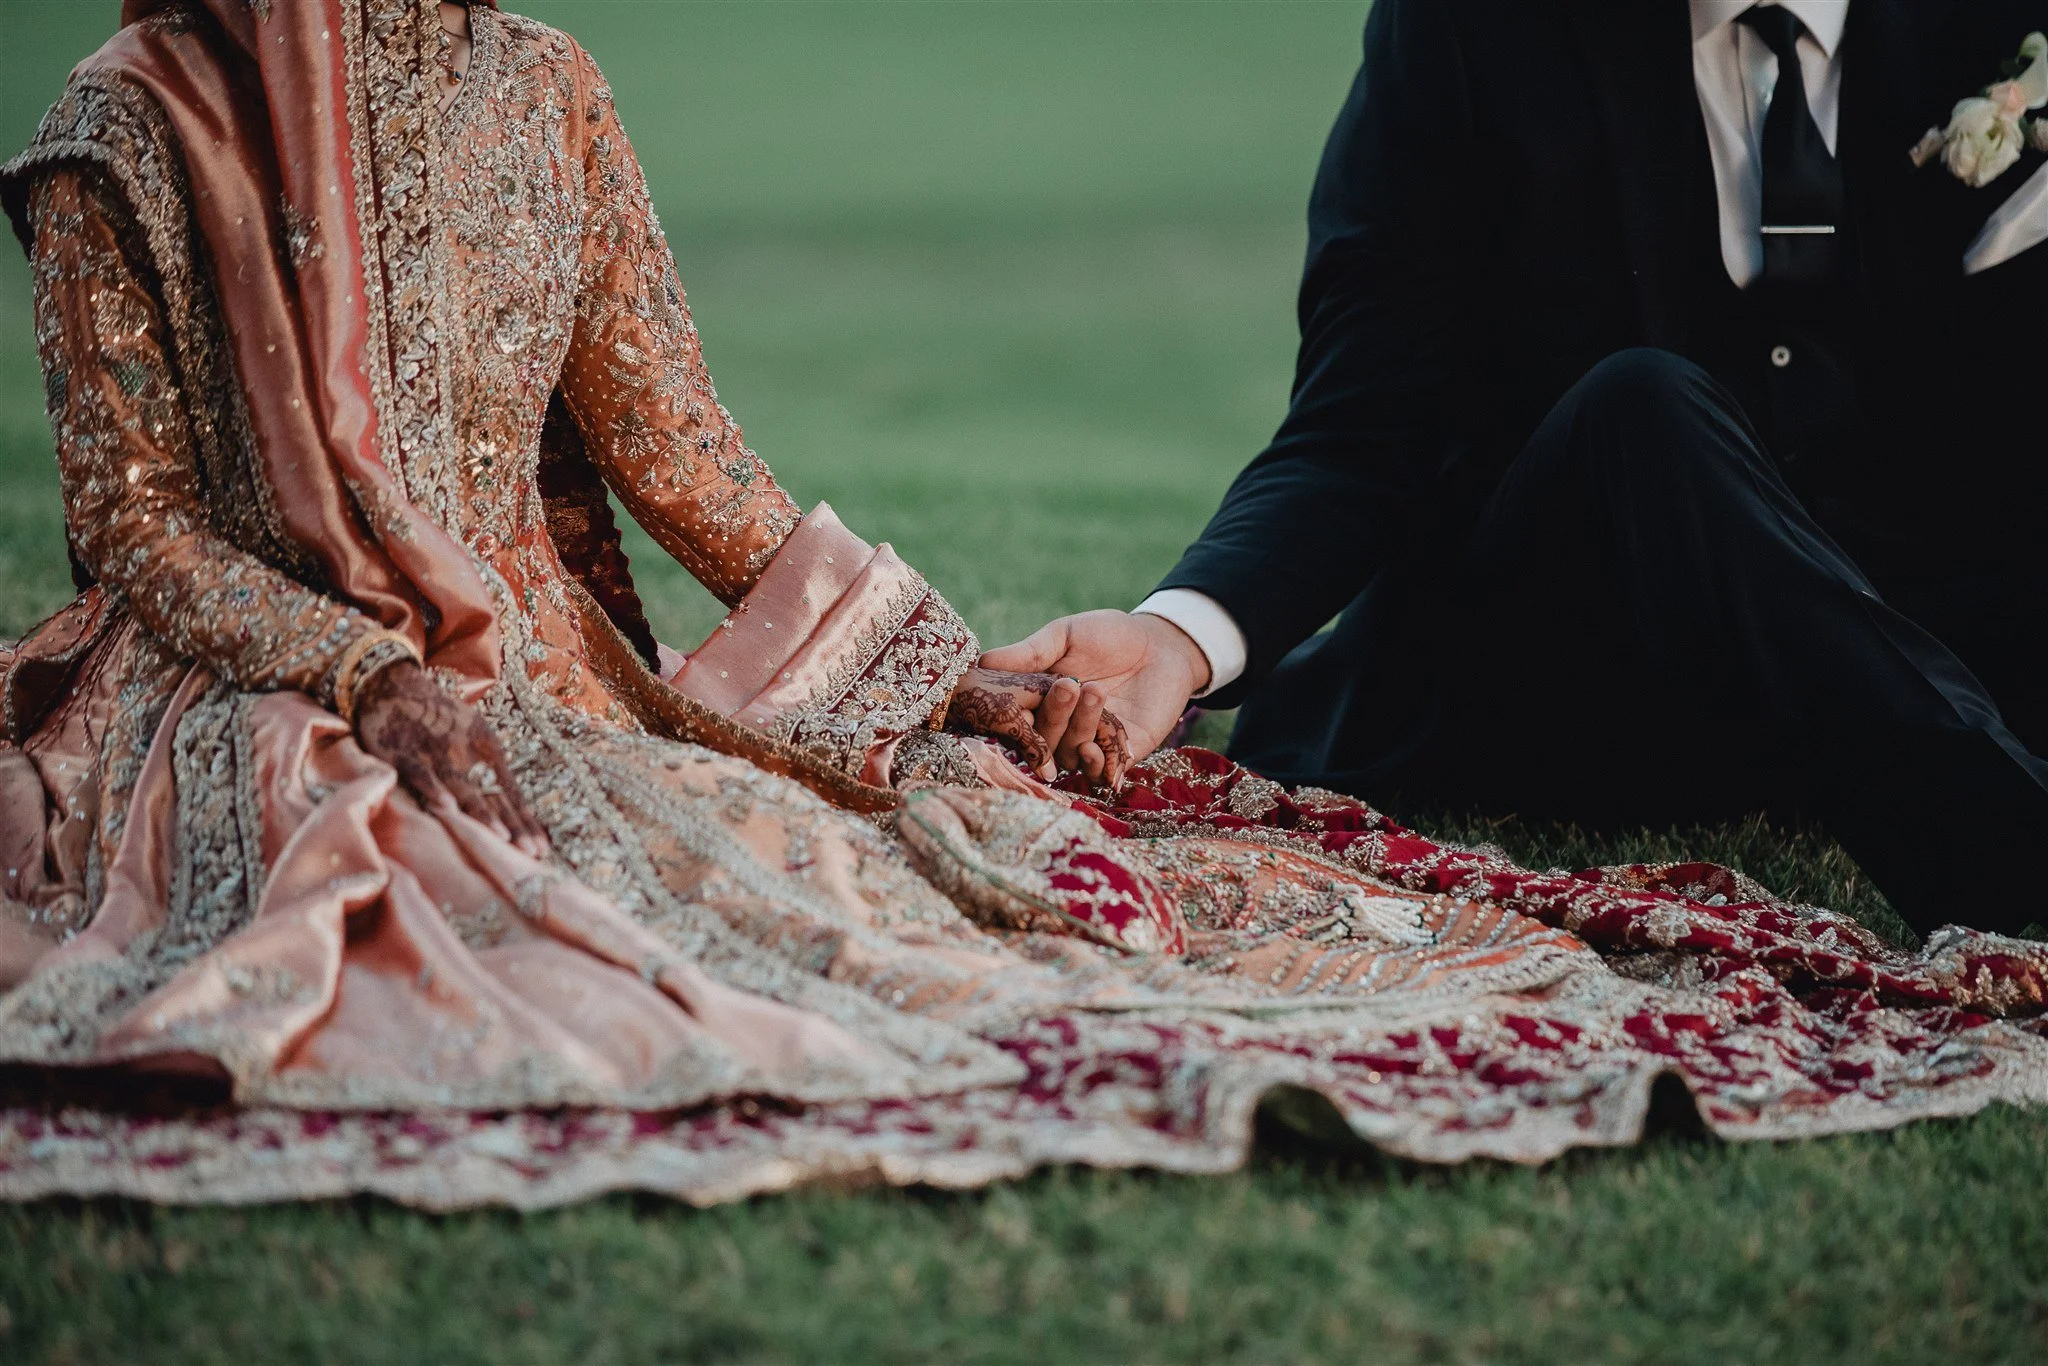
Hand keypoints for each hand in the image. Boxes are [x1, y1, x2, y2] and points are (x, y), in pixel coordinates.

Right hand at [352, 660, 549, 856]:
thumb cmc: (436, 718)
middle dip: (513, 825)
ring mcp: (435, 749)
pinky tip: (447, 809)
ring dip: (481, 813)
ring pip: (462, 786)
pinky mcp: (403, 751)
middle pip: (492, 793)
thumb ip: (486, 770)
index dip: (526, 819)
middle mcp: (466, 747)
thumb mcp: (471, 736)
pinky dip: (434, 789)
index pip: (511, 789)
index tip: (543, 848)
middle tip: (531, 854)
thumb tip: (512, 810)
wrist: (391, 685)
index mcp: (487, 745)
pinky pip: (421, 773)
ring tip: (500, 838)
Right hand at [979, 610, 1208, 769]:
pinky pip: (1102, 772)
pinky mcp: (1122, 754)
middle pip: (1043, 740)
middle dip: (1054, 715)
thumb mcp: (1064, 636)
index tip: (1012, 697)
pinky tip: (1094, 750)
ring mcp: (1090, 743)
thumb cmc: (1109, 634)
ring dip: (1079, 727)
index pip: (1018, 720)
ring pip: (1070, 753)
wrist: (1163, 644)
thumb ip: (1029, 652)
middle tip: (1068, 684)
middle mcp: (1061, 728)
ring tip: (1096, 690)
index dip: (1012, 715)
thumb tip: (983, 663)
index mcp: (1041, 702)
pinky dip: (1096, 766)